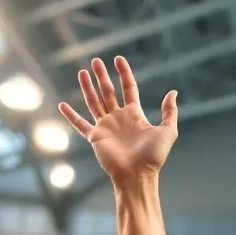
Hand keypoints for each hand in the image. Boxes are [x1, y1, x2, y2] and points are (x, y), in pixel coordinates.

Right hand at [59, 56, 177, 184]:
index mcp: (135, 115)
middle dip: (102, 76)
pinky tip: (62, 105)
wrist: (137, 175)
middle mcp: (119, 119)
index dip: (124, 73)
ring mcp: (106, 127)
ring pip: (94, 102)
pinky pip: (80, 124)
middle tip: (95, 60)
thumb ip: (170, 112)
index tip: (118, 59)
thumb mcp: (168, 131)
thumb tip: (173, 93)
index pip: (128, 88)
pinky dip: (70, 115)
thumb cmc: (153, 156)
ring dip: (87, 87)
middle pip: (108, 92)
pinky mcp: (95, 138)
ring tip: (82, 71)